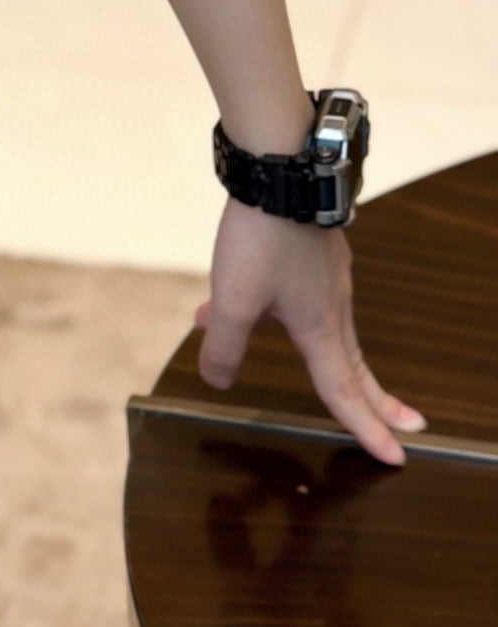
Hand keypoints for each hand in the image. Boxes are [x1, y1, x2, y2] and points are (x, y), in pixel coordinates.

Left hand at [195, 196, 425, 466]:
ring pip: (326, 327)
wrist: (279, 168)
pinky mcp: (313, 251)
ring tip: (294, 363)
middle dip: (376, 399)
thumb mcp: (233, 300)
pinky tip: (232, 296)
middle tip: (409, 424)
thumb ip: (223, 345)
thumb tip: (217, 380)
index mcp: (320, 326)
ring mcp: (327, 275)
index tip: (394, 457)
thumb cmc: (261, 237)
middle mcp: (333, 304)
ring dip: (320, 355)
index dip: (364, 427)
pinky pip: (302, 296)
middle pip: (354, 364)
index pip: (343, 391)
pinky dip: (278, 311)